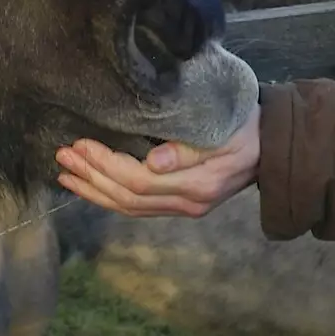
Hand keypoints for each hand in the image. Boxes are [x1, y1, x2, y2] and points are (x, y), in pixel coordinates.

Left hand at [55, 105, 261, 217]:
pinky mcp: (180, 204)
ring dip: (93, 190)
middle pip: (127, 198)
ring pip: (128, 207)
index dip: (106, 165)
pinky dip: (109, 196)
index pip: (139, 180)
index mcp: (197, 184)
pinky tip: (90, 185)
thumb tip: (154, 161)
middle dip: (91, 178)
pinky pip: (137, 207)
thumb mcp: (224, 131)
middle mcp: (187, 202)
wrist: (272, 147)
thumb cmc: (246, 127)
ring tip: (65, 173)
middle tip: (62, 156)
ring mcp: (183, 207)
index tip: (80, 145)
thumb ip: (190, 148)